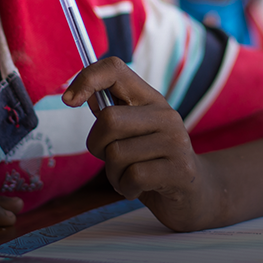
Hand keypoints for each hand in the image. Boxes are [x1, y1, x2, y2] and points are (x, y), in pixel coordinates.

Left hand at [63, 57, 217, 231]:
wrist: (193, 194)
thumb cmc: (151, 161)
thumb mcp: (130, 133)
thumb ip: (109, 113)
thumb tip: (76, 94)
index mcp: (149, 99)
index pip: (115, 69)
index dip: (88, 78)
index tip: (69, 100)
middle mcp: (165, 114)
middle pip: (108, 119)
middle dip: (97, 146)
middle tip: (111, 158)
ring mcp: (175, 142)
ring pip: (116, 153)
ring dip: (113, 173)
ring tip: (129, 176)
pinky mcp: (179, 170)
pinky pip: (132, 176)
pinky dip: (125, 187)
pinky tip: (137, 188)